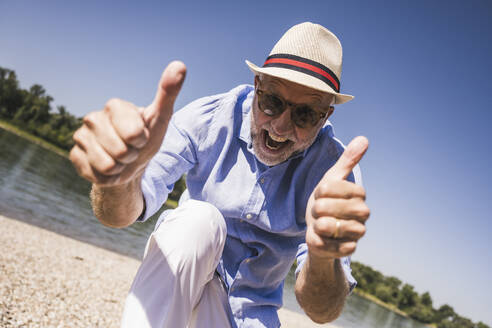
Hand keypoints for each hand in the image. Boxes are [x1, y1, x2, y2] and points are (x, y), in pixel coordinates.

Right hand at [70, 61, 185, 185]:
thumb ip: (168, 93)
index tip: (141, 137)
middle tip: (131, 150)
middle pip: (120, 152)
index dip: (141, 141)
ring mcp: (81, 137)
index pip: (133, 134)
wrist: (130, 165)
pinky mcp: (75, 157)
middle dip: (131, 157)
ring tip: (120, 160)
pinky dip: (107, 178)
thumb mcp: (160, 118)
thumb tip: (180, 65)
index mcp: (114, 106)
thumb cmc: (146, 138)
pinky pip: (95, 175)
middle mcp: (93, 118)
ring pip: (107, 165)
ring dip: (120, 169)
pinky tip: (107, 168)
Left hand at [305, 136, 369, 259]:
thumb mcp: (331, 179)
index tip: (322, 196)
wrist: (319, 232)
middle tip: (320, 212)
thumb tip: (364, 138)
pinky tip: (324, 238)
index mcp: (359, 193)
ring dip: (316, 225)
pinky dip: (319, 241)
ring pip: (327, 225)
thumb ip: (347, 161)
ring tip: (321, 224)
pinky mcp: (349, 250)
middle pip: (326, 206)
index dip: (318, 193)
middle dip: (316, 209)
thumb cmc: (325, 202)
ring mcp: (358, 232)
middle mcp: (363, 212)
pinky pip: (327, 244)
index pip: (328, 187)